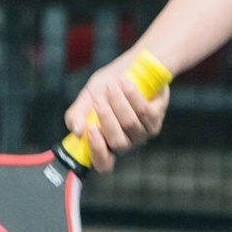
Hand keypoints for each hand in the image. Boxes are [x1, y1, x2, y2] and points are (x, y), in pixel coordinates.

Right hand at [64, 56, 170, 172]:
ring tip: (112, 85)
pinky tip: (125, 83)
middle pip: (118, 142)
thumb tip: (76, 131)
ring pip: (130, 124)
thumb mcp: (87, 97)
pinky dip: (132, 95)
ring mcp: (142, 134)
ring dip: (119, 102)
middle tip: (99, 97)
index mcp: (106, 144)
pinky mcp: (155, 120)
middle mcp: (126, 144)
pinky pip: (143, 111)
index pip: (104, 164)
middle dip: (106, 117)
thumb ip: (77, 114)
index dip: (98, 152)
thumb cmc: (107, 86)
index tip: (91, 129)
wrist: (131, 68)